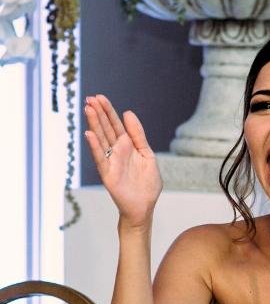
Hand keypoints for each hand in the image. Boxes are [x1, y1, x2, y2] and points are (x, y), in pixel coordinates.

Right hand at [84, 95, 161, 227]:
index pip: (116, 125)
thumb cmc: (147, 184)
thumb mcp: (147, 155)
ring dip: (94, 124)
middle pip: (106, 128)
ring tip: (88, 109)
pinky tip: (89, 134)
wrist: (145, 207)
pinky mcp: (108, 174)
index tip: (100, 97)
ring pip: (101, 139)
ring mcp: (111, 161)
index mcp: (127, 146)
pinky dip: (95, 147)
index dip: (108, 111)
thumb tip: (128, 113)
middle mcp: (117, 151)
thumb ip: (138, 135)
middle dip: (99, 113)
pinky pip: (100, 158)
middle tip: (90, 98)